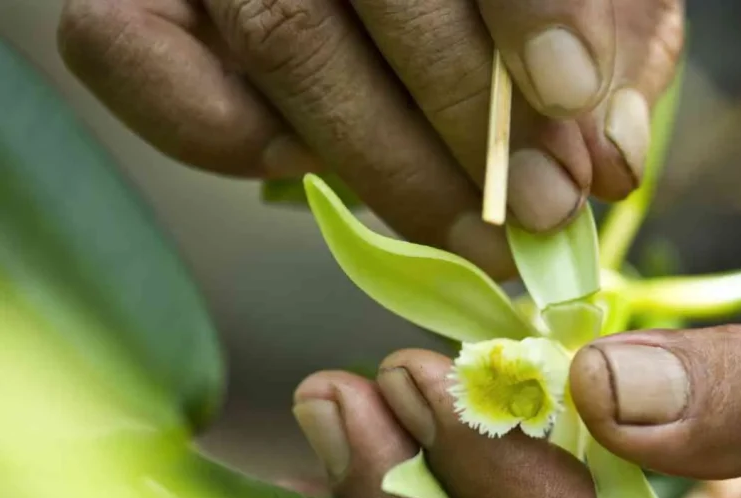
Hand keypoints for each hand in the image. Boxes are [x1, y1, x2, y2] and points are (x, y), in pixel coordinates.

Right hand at [57, 0, 682, 276]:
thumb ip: (616, 45)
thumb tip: (608, 160)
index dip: (534, 7)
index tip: (573, 103)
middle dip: (470, 128)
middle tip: (539, 216)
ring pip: (279, 37)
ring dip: (382, 165)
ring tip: (469, 232)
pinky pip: (125, 52)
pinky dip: (214, 133)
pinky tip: (303, 164)